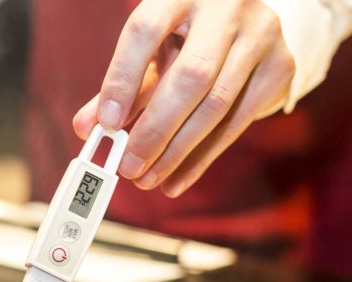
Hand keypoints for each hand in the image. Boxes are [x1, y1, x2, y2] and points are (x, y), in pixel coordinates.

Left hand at [73, 0, 295, 196]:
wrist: (245, 19)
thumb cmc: (185, 37)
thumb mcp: (150, 52)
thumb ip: (121, 86)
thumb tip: (86, 128)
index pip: (145, 31)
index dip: (123, 78)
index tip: (107, 123)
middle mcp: (225, 9)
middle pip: (191, 76)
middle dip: (155, 130)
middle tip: (128, 167)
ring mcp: (260, 35)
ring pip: (217, 105)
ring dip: (177, 152)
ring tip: (147, 178)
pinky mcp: (280, 66)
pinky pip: (237, 122)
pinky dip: (202, 157)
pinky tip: (176, 179)